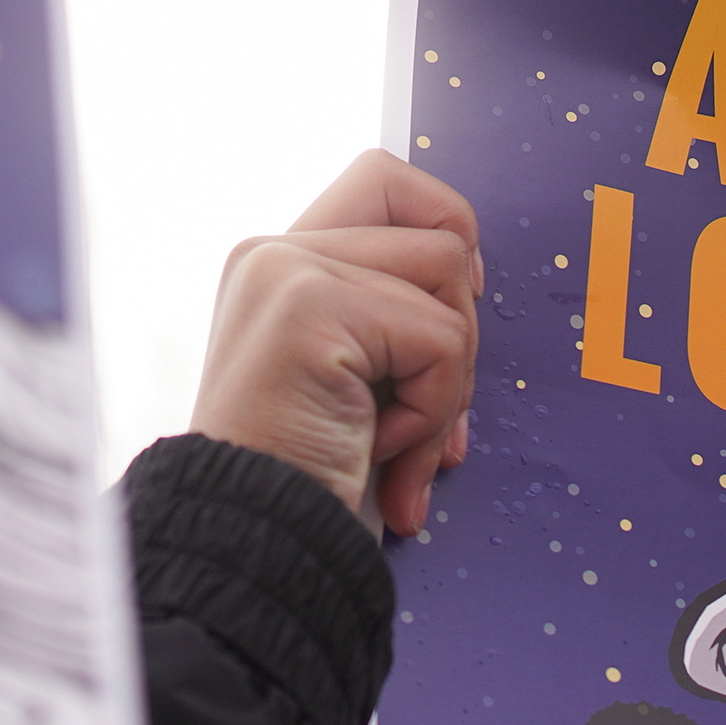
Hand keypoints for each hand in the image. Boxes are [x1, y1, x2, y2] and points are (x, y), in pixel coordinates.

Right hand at [186, 153, 480, 536]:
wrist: (251, 543)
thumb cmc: (302, 481)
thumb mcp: (353, 382)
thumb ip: (390, 319)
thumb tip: (474, 285)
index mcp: (274, 264)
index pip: (386, 181)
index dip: (447, 232)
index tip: (448, 323)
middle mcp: (270, 253)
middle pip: (440, 232)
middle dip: (461, 331)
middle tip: (426, 416)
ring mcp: (285, 272)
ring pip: (449, 278)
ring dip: (446, 383)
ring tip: (392, 442)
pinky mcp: (307, 307)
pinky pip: (439, 341)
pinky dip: (430, 413)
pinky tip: (374, 448)